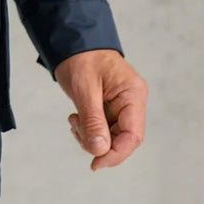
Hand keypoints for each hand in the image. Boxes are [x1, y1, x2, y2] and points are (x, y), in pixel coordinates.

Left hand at [55, 49, 146, 170]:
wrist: (71, 41)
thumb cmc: (80, 58)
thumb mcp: (84, 89)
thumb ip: (93, 120)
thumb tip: (100, 150)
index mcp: (132, 94)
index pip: (132, 135)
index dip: (116, 153)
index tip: (96, 163)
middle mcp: (131, 101)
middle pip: (122, 138)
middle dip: (100, 144)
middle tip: (78, 133)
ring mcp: (121, 104)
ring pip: (111, 135)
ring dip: (91, 137)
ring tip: (75, 121)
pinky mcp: (109, 106)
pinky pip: (102, 127)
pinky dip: (88, 130)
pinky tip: (76, 119)